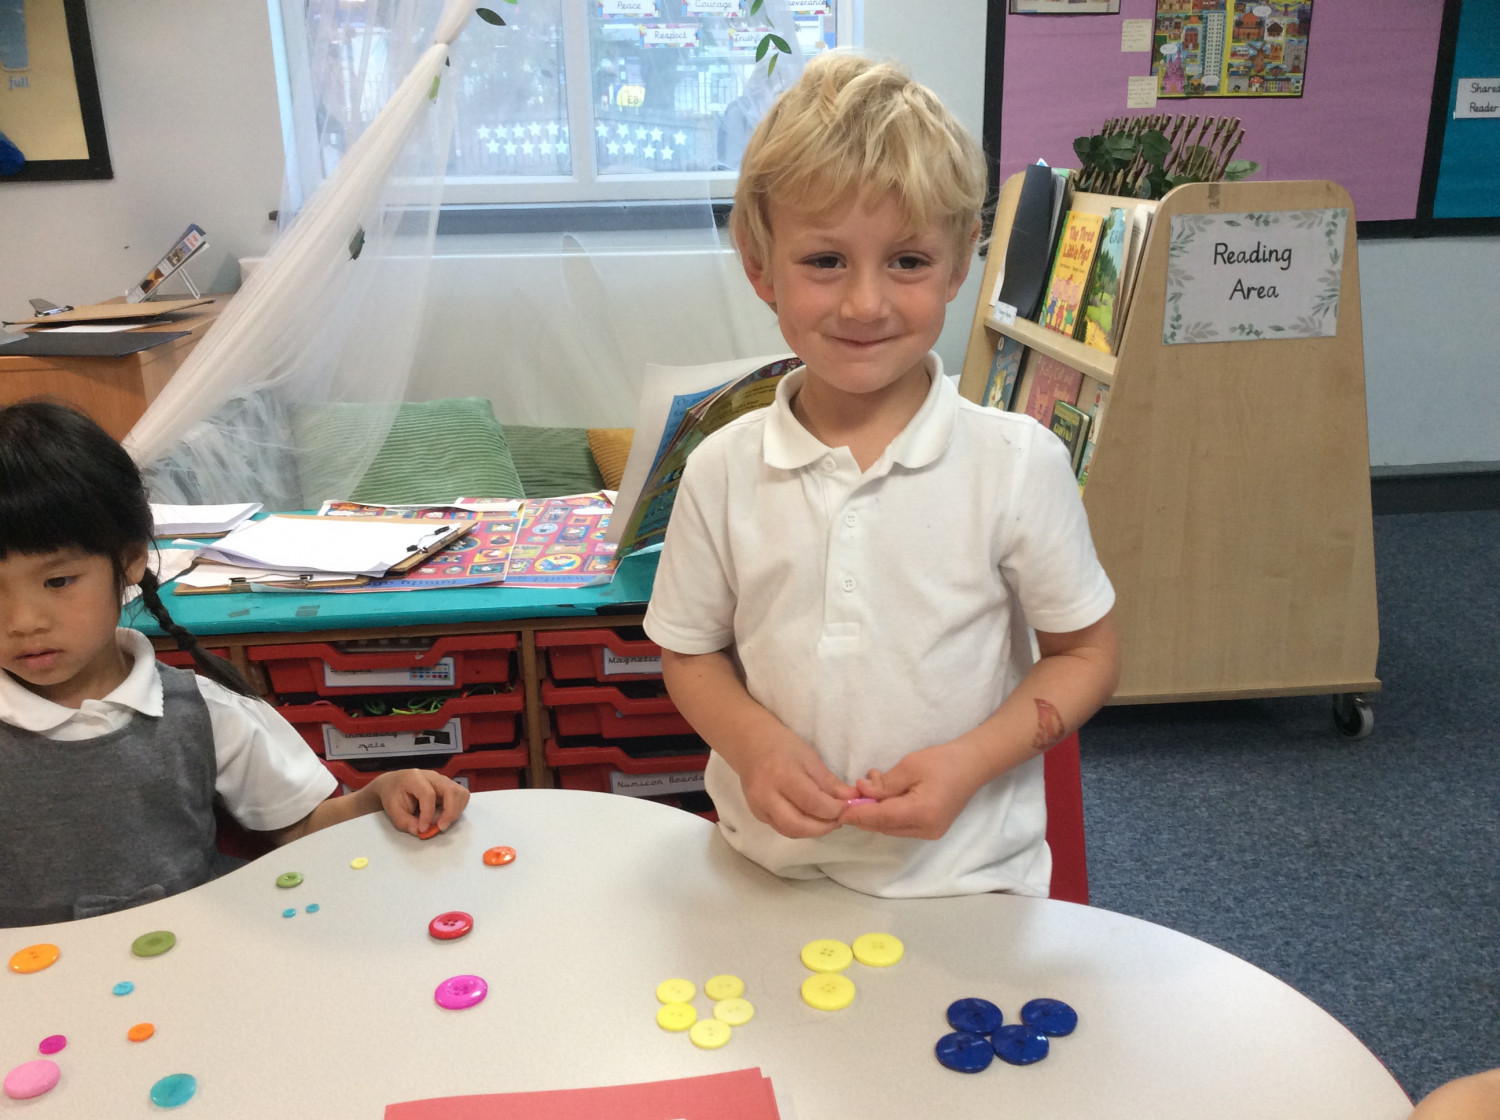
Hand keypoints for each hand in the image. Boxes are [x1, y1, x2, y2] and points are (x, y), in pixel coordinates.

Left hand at [364, 769, 469, 836]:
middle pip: (450, 790)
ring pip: (460, 792)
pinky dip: (458, 808)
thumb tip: (419, 831)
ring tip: (443, 823)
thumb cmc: (393, 794)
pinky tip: (446, 816)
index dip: (428, 813)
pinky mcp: (448, 786)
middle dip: (449, 812)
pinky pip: (461, 795)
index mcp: (414, 777)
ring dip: (455, 811)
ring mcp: (442, 780)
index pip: (428, 794)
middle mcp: (432, 776)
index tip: (423, 829)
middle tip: (441, 827)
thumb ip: (404, 821)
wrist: (394, 784)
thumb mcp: (392, 809)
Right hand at [733, 728, 858, 839]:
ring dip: (813, 831)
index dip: (834, 809)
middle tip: (839, 819)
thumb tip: (851, 799)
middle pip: (798, 825)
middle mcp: (767, 796)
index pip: (812, 802)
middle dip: (823, 827)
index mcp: (782, 776)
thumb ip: (830, 782)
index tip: (847, 806)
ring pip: (790, 831)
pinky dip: (800, 828)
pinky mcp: (757, 814)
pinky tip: (811, 819)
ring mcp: (759, 807)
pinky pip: (782, 828)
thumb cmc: (782, 745)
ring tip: (827, 820)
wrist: (750, 744)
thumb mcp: (810, 758)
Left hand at [839, 740, 988, 839]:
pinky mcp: (930, 830)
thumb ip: (885, 783)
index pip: (880, 818)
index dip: (857, 814)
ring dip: (874, 812)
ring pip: (889, 828)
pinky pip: (900, 826)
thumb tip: (861, 792)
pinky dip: (887, 814)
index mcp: (922, 813)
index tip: (838, 808)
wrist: (973, 765)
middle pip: (883, 827)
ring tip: (869, 789)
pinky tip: (883, 796)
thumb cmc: (943, 761)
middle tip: (851, 793)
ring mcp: (929, 833)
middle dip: (863, 812)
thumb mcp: (910, 766)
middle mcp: (925, 829)